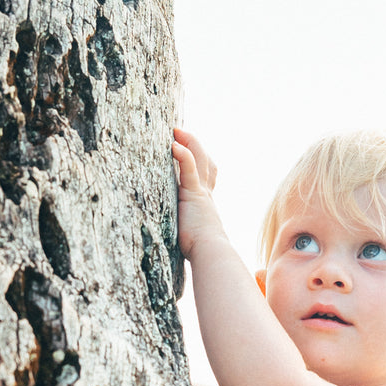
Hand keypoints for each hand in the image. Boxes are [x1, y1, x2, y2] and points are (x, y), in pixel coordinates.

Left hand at [172, 128, 224, 259]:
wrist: (211, 254)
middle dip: (195, 145)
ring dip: (189, 142)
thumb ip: (190, 230)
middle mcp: (206, 195)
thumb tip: (184, 242)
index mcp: (206, 204)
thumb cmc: (203, 252)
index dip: (201, 161)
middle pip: (206, 162)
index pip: (208, 176)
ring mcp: (200, 193)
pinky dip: (183, 155)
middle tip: (180, 133)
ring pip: (199, 159)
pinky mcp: (193, 194)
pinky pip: (188, 168)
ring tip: (176, 131)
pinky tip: (174, 144)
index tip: (189, 150)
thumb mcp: (195, 237)